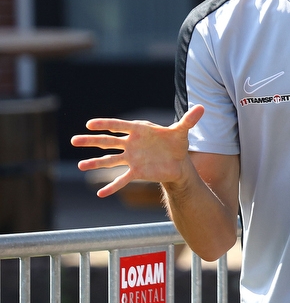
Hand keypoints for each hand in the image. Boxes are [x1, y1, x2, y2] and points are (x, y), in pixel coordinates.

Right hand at [71, 105, 204, 197]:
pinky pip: (122, 180)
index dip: (106, 124)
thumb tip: (202, 107)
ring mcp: (132, 158)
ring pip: (110, 160)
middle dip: (91, 141)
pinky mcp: (137, 171)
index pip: (120, 126)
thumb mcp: (182, 131)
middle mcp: (131, 144)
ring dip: (95, 163)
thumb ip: (189, 119)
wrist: (178, 162)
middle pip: (108, 142)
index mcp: (139, 131)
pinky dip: (112, 187)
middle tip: (74, 140)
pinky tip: (101, 194)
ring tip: (80, 166)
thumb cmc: (176, 143)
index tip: (90, 124)